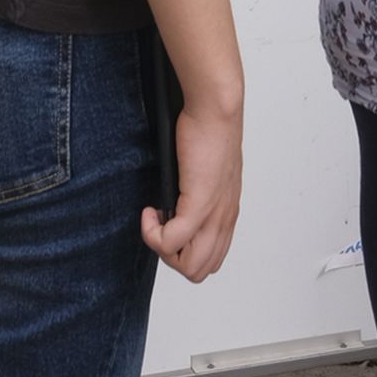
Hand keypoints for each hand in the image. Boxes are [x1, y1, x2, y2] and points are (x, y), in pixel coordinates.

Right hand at [142, 101, 241, 282]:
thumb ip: (198, 191)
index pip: (212, 257)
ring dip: (163, 250)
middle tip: (160, 228)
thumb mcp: (208, 169)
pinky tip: (149, 212)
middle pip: (200, 269)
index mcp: (227, 211)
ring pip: (189, 266)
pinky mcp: (199, 205)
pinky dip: (152, 234)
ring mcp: (213, 214)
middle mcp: (224, 218)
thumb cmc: (209, 128)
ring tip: (155, 221)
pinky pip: (170, 242)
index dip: (186, 251)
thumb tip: (175, 204)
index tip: (171, 225)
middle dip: (173, 257)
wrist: (216, 107)